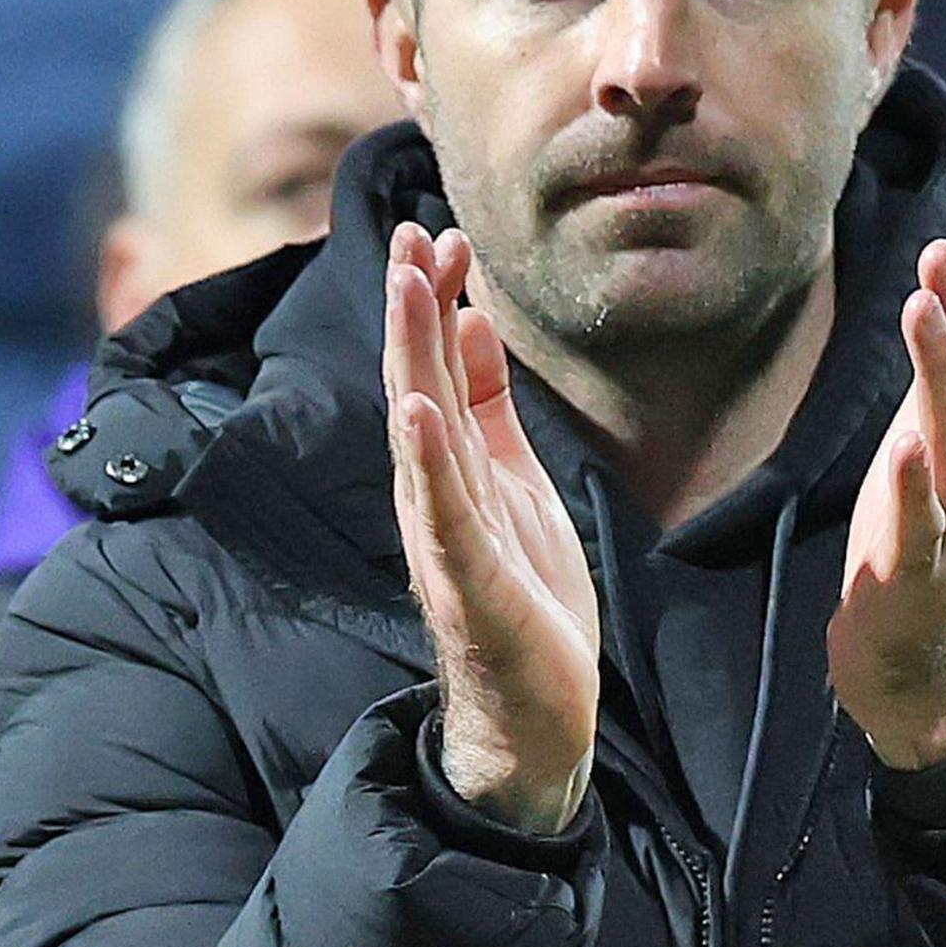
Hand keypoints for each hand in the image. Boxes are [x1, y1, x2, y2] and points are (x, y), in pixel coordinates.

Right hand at [383, 222, 600, 831]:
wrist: (535, 715)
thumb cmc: (525, 600)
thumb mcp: (517, 482)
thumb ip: (492, 410)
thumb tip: (479, 324)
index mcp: (456, 466)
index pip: (441, 366)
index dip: (438, 300)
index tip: (441, 233)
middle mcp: (438, 492)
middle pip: (421, 381)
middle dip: (416, 305)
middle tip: (413, 231)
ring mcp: (446, 534)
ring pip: (423, 429)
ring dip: (414, 354)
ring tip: (410, 287)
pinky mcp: (465, 581)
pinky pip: (442, 511)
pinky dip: (427, 459)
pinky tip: (417, 411)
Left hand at [833, 234, 945, 769]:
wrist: (925, 672)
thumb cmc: (923, 551)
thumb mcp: (936, 457)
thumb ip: (944, 390)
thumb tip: (944, 303)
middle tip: (944, 253)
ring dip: (939, 373)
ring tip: (922, 310)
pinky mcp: (912, 580)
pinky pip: (920, 530)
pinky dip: (913, 488)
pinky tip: (903, 446)